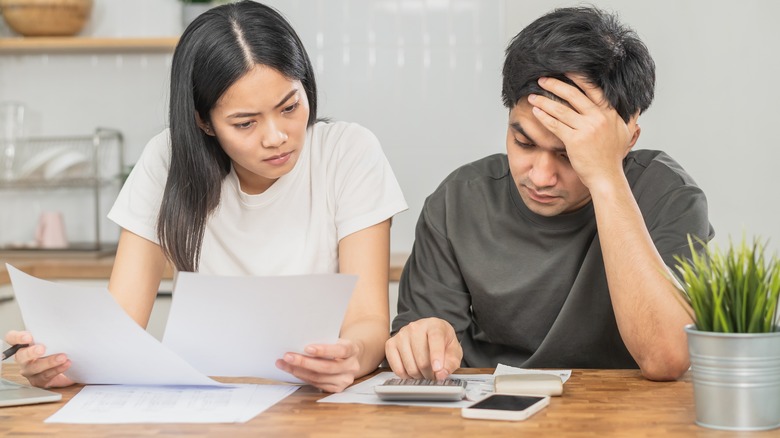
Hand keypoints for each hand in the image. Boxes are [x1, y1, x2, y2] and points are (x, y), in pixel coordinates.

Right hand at [4, 330, 73, 387]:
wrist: (66, 366)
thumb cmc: (57, 348)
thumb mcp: (53, 338)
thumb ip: (51, 332)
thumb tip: (63, 322)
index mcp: (24, 345)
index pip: (12, 338)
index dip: (17, 337)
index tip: (28, 337)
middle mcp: (24, 359)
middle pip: (21, 356)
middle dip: (32, 352)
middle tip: (42, 349)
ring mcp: (30, 371)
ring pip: (35, 368)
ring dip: (49, 362)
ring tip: (62, 357)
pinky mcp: (39, 380)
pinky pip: (46, 376)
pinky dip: (57, 369)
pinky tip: (66, 364)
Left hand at [275, 338, 360, 392]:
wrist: (348, 357)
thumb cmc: (336, 345)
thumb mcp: (334, 339)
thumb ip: (323, 340)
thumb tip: (298, 341)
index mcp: (353, 350)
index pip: (340, 350)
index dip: (324, 350)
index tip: (306, 348)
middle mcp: (352, 366)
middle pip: (326, 367)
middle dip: (304, 362)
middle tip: (288, 356)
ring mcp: (345, 380)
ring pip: (319, 378)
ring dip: (298, 371)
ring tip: (284, 364)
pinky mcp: (337, 389)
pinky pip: (317, 384)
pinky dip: (302, 377)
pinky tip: (293, 370)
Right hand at [385, 317, 461, 380]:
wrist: (428, 335)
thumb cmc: (442, 343)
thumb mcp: (454, 352)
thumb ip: (450, 364)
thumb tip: (441, 374)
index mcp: (434, 326)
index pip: (435, 339)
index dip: (436, 356)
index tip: (438, 369)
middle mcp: (415, 327)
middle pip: (422, 359)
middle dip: (430, 373)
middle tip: (433, 376)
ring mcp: (401, 335)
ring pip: (409, 366)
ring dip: (418, 376)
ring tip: (424, 373)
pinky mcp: (390, 344)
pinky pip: (396, 368)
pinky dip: (406, 375)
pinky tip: (412, 372)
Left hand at [528, 74, 635, 190]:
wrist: (607, 177)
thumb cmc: (613, 157)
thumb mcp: (626, 133)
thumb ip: (631, 117)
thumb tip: (638, 106)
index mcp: (610, 113)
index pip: (593, 89)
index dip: (577, 78)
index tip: (564, 70)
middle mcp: (599, 118)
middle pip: (573, 95)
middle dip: (555, 85)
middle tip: (542, 79)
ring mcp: (586, 129)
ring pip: (561, 109)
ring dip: (544, 101)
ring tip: (532, 96)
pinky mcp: (574, 140)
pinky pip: (556, 125)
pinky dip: (544, 117)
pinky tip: (536, 112)